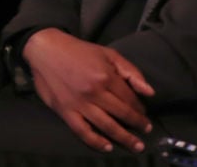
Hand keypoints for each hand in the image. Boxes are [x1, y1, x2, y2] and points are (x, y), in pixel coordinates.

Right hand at [22, 28, 153, 153]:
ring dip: (124, 138)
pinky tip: (108, 147)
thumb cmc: (79, 51)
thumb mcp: (108, 54)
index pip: (129, 98)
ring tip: (136, 146)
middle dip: (137, 124)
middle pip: (122, 114)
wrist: (46, 50)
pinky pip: (83, 132)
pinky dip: (96, 142)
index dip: (140, 108)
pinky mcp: (65, 112)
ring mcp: (79, 104)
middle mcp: (94, 92)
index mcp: (106, 76)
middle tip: (147, 131)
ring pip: (106, 126)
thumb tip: (150, 92)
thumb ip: (131, 72)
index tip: (144, 114)